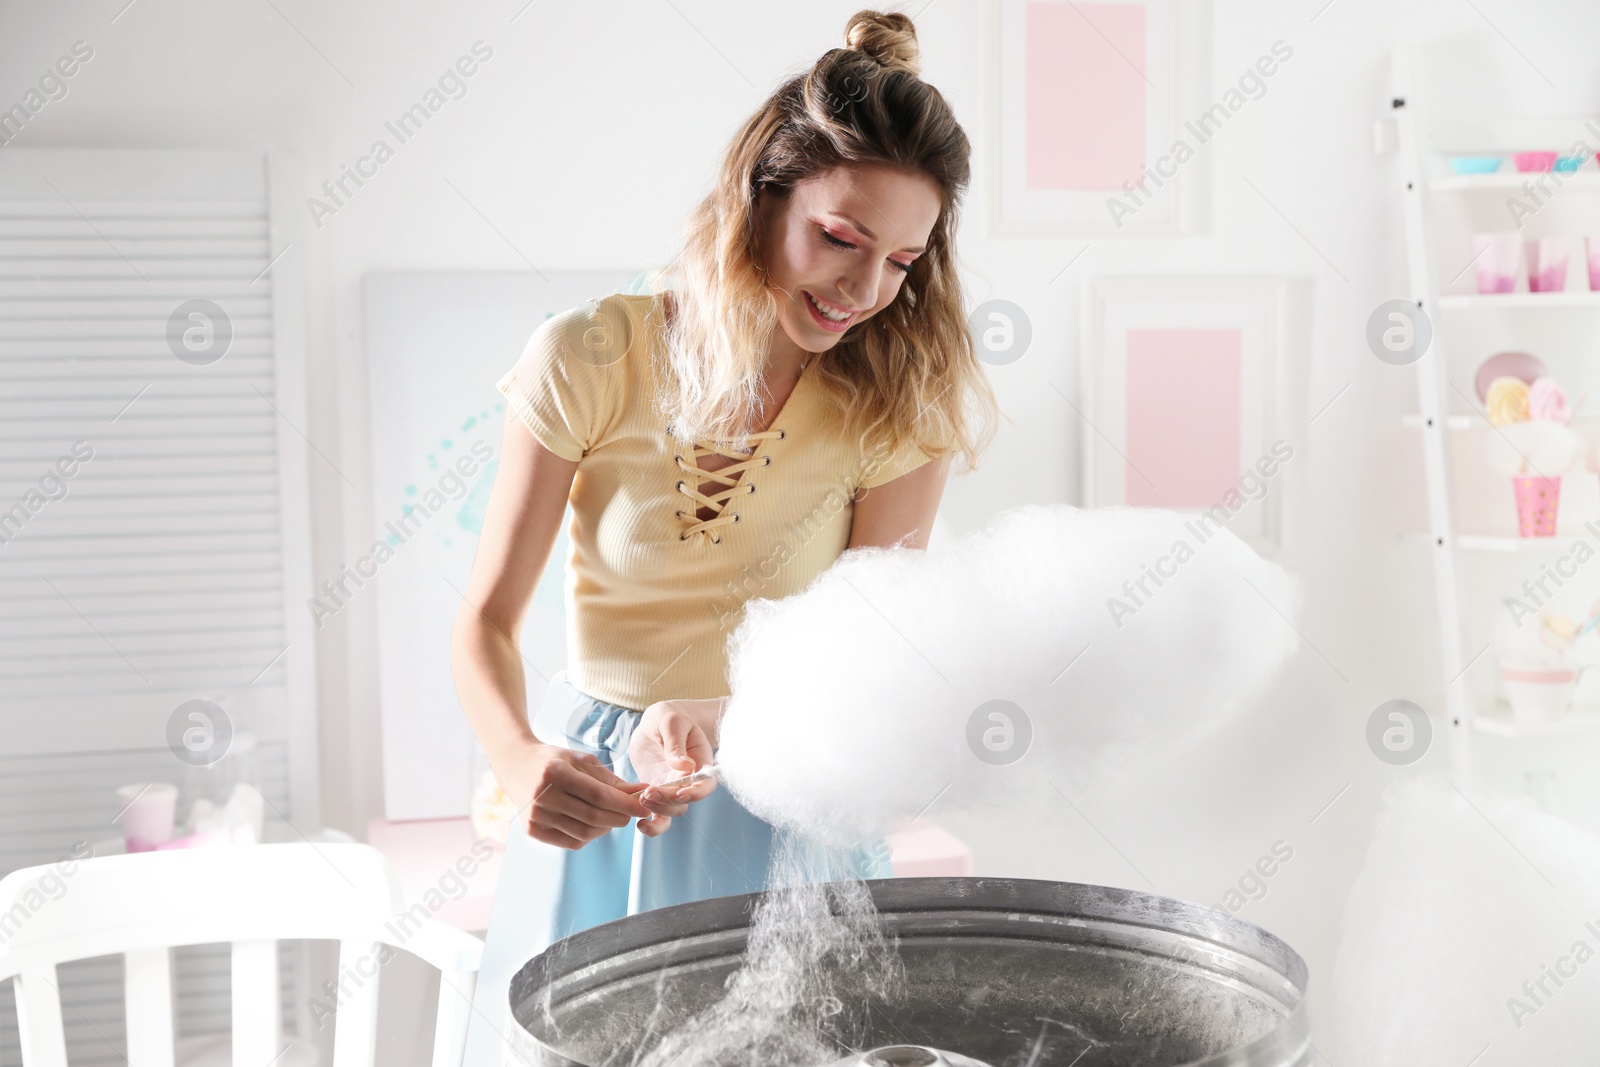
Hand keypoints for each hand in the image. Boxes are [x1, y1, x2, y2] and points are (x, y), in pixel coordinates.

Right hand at [496, 738, 649, 849]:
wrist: (517, 767)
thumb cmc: (555, 761)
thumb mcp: (582, 761)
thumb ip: (611, 779)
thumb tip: (643, 792)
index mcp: (555, 773)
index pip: (598, 795)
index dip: (625, 804)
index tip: (644, 807)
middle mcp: (543, 797)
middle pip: (593, 817)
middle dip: (620, 817)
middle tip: (633, 813)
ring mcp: (536, 816)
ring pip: (584, 833)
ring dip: (607, 827)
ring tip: (614, 817)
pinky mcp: (533, 831)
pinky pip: (571, 841)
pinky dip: (590, 836)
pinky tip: (595, 824)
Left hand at [628, 698, 720, 836]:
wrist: (655, 723)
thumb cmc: (670, 717)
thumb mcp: (672, 722)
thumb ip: (676, 743)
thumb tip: (685, 766)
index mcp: (700, 762)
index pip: (705, 785)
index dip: (696, 793)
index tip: (680, 792)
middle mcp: (688, 781)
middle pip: (684, 802)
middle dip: (668, 802)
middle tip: (649, 792)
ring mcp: (671, 789)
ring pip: (670, 812)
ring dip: (657, 811)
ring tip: (641, 799)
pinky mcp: (656, 793)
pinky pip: (656, 814)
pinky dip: (651, 824)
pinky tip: (640, 825)